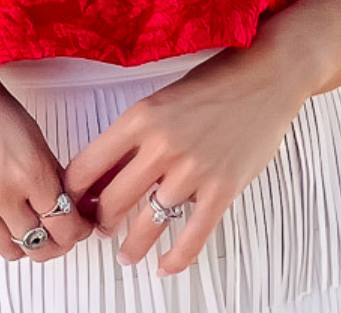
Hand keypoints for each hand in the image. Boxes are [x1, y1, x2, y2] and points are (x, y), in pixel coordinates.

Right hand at [0, 62, 95, 262]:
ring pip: (8, 250)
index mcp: (30, 168)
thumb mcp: (28, 128)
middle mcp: (3, 191)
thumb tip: (61, 196)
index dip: (75, 230)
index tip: (75, 228)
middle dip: (51, 240)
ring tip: (19, 225)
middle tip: (51, 232)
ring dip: (19, 241)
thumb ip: (46, 167)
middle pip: (39, 243)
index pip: (66, 224)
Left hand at [61, 45, 304, 277]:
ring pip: (148, 223)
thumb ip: (136, 133)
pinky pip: (192, 236)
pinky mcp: (222, 188)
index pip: (88, 165)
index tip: (73, 201)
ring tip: (127, 253)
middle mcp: (161, 145)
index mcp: (140, 117)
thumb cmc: (216, 79)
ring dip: (132, 245)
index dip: (74, 191)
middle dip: (102, 221)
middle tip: (101, 227)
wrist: (267, 74)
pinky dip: (176, 258)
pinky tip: (164, 266)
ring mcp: (192, 170)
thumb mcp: (163, 97)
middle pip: (113, 200)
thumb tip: (106, 170)